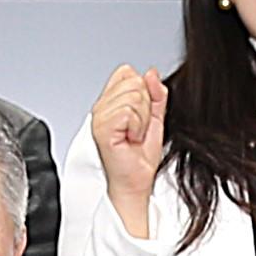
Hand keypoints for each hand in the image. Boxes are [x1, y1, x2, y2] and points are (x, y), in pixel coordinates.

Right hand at [87, 64, 168, 234]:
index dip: (143, 91)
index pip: (127, 72)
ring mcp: (99, 117)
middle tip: (138, 129)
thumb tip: (151, 73)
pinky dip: (137, 127)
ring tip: (134, 136)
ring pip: (133, 96)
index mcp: (110, 102)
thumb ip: (155, 94)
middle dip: (145, 107)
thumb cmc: (140, 157)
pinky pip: (127, 112)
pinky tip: (130, 139)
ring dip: (142, 120)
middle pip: (133, 82)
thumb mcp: (155, 118)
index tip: (142, 116)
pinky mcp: (102, 129)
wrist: (135, 182)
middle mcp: (101, 107)